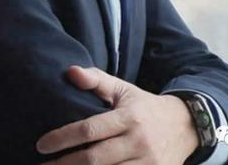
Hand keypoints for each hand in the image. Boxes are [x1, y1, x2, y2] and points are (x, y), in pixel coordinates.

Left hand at [36, 65, 199, 163]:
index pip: (90, 130)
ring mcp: (148, 164)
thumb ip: (96, 80)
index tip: (41, 145)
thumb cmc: (144, 106)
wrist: (185, 126)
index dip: (63, 138)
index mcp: (129, 117)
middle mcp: (138, 142)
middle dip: (65, 164)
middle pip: (95, 159)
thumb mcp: (123, 89)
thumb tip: (70, 71)